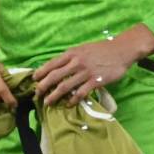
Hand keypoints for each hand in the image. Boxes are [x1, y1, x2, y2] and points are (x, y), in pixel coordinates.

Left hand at [33, 24, 153, 105]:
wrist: (120, 50)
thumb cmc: (101, 49)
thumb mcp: (82, 49)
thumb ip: (71, 57)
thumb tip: (58, 66)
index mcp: (71, 53)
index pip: (52, 63)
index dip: (41, 72)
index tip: (34, 79)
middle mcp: (76, 62)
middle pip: (55, 76)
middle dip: (43, 86)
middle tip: (37, 94)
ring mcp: (86, 72)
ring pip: (65, 86)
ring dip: (55, 95)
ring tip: (48, 102)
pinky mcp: (96, 81)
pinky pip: (81, 93)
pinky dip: (73, 100)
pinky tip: (69, 104)